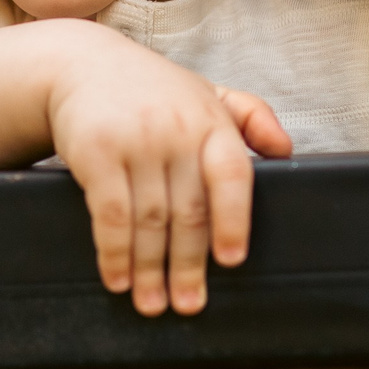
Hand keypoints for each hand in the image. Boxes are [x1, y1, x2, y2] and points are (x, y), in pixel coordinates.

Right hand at [48, 39, 290, 316]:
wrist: (82, 63)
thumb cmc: (151, 88)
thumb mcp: (206, 91)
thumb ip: (251, 116)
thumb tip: (287, 151)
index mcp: (210, 120)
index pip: (232, 176)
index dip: (233, 221)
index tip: (231, 260)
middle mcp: (176, 130)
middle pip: (189, 211)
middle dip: (189, 265)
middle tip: (189, 304)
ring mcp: (135, 140)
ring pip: (150, 219)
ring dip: (151, 269)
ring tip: (153, 304)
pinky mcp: (96, 150)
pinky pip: (109, 213)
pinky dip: (114, 252)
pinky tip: (118, 278)